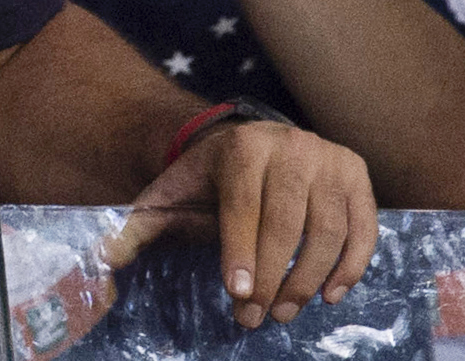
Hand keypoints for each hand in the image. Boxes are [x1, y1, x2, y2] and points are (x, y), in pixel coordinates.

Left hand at [106, 120, 375, 328]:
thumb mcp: (172, 194)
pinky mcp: (358, 177)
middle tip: (257, 318)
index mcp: (242, 146)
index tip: (238, 294)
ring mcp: (330, 160)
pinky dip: (351, 265)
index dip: (240, 251)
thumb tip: (102, 258)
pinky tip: (329, 294)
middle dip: (272, 277)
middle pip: (287, 222)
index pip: (243, 205)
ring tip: (286, 312)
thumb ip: (137, 225)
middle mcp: (292, 146)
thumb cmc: (209, 180)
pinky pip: (363, 228)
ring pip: (327, 230)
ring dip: (308, 280)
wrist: (251, 145)